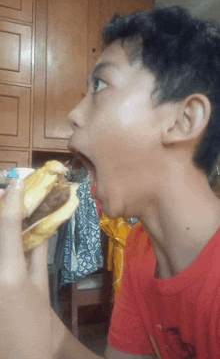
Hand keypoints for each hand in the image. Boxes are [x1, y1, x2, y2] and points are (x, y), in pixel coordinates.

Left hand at [0, 179, 51, 358]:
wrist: (22, 358)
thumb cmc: (37, 326)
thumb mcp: (41, 288)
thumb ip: (38, 255)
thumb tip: (41, 228)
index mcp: (10, 273)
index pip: (9, 226)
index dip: (13, 200)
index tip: (17, 181)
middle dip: (1, 209)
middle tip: (6, 194)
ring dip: (1, 225)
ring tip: (7, 214)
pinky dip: (2, 240)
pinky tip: (5, 236)